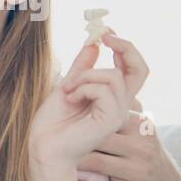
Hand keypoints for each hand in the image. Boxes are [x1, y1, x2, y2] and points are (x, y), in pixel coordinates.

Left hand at [30, 37, 130, 169]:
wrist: (41, 148)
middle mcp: (119, 105)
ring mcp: (117, 113)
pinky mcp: (110, 119)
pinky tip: (69, 99)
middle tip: (103, 36)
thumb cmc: (50, 124)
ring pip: (112, 76)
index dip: (124, 48)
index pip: (131, 70)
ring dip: (84, 76)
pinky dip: (82, 87)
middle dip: (125, 47)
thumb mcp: (67, 88)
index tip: (104, 32)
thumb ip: (81, 68)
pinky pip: (103, 89)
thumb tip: (93, 44)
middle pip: (139, 69)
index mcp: (111, 99)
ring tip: (67, 90)